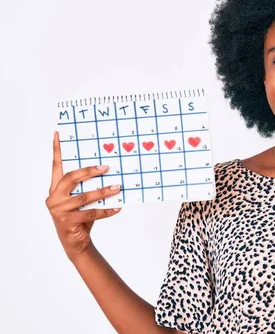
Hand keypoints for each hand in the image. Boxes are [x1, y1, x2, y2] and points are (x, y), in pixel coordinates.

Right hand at [46, 132, 121, 260]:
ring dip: (103, 192)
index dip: (57, 150)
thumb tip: (107, 170)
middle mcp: (54, 197)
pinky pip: (91, 213)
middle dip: (89, 171)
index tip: (58, 133)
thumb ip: (87, 187)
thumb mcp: (82, 200)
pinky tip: (118, 207)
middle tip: (106, 167)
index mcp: (56, 188)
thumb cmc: (80, 217)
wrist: (76, 243)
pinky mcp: (67, 222)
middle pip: (71, 178)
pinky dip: (106, 210)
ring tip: (118, 187)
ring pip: (84, 197)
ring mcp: (59, 210)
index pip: (56, 166)